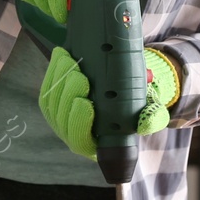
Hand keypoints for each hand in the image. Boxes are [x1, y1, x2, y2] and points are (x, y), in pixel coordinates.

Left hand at [38, 47, 181, 158]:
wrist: (125, 87)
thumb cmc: (136, 106)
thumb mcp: (149, 112)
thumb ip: (151, 119)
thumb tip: (144, 125)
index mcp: (95, 143)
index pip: (79, 140)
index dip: (77, 123)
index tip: (84, 102)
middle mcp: (74, 133)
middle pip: (60, 118)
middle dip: (67, 95)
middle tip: (80, 76)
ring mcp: (61, 117)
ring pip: (52, 101)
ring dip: (59, 80)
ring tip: (71, 61)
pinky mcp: (54, 100)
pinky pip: (48, 87)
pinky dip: (53, 70)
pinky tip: (62, 57)